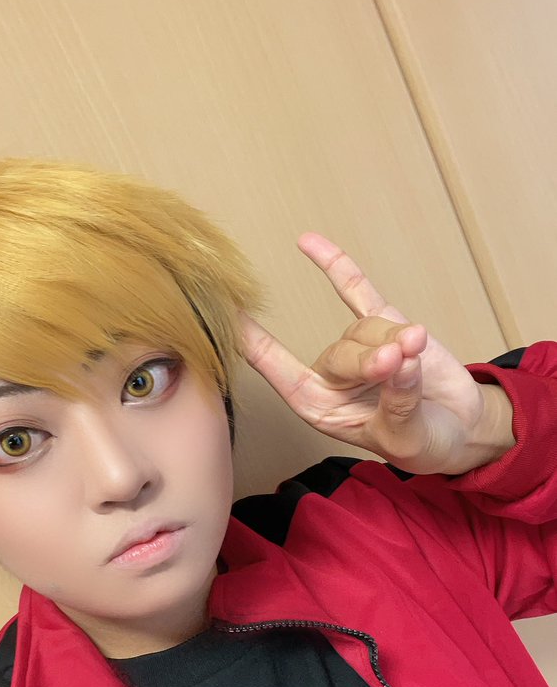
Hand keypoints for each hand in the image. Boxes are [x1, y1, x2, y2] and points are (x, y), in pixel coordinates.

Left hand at [238, 234, 485, 474]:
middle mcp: (332, 377)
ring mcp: (360, 348)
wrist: (461, 430)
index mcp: (320, 407)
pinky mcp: (388, 327)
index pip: (277, 373)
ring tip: (418, 352)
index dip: (253, 344)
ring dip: (394, 339)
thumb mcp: (408, 437)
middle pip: (340, 352)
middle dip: (371, 360)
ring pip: (364, 329)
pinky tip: (307, 243)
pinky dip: (336, 268)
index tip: (225, 316)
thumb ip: (400, 401)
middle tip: (397, 364)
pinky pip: (357, 291)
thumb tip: (400, 359)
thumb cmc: (424, 443)